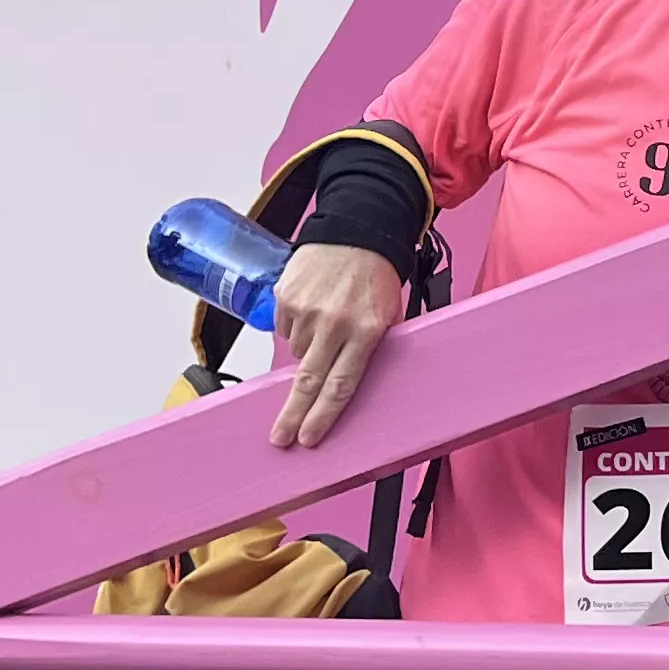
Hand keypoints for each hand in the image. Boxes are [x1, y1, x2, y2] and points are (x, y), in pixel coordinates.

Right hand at [269, 243, 406, 449]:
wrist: (356, 231)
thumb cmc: (377, 276)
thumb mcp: (388, 315)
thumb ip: (369, 348)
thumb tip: (347, 384)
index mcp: (365, 331)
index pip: (341, 385)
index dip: (323, 415)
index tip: (309, 438)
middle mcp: (334, 323)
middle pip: (309, 381)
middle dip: (293, 414)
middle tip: (280, 438)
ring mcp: (307, 310)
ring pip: (298, 352)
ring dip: (308, 350)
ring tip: (326, 326)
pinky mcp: (286, 297)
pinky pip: (286, 328)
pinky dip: (297, 328)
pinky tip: (313, 309)